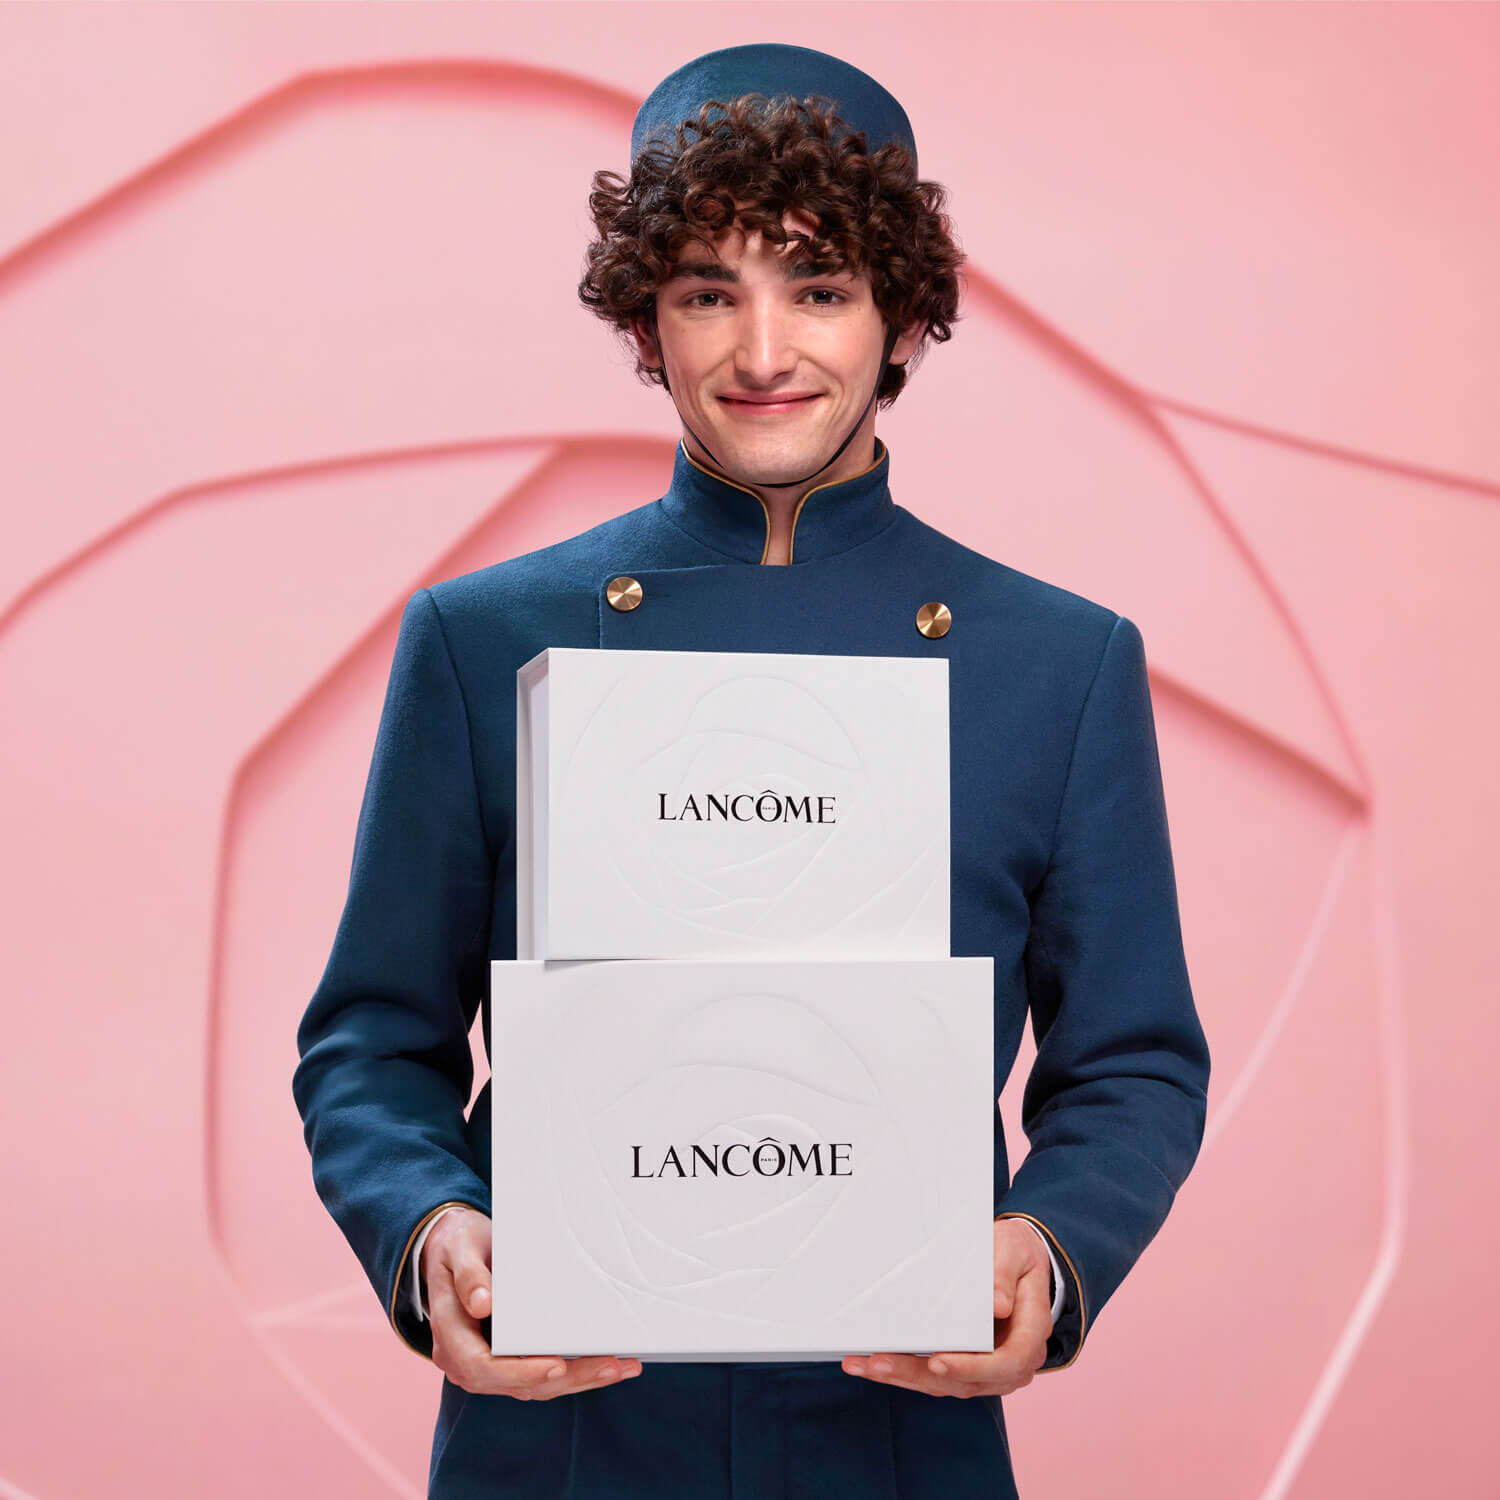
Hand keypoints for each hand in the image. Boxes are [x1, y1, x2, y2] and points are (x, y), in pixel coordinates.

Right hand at [422, 1206, 643, 1398]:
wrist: (452, 1247)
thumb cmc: (457, 1245)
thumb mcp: (458, 1248)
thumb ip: (468, 1275)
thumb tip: (482, 1304)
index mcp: (450, 1336)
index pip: (482, 1367)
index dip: (519, 1371)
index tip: (555, 1366)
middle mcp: (466, 1359)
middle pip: (517, 1383)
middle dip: (567, 1379)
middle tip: (610, 1366)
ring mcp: (488, 1363)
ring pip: (534, 1384)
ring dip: (578, 1379)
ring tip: (620, 1367)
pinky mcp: (508, 1358)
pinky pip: (540, 1373)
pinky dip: (573, 1371)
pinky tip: (605, 1363)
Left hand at [840, 1217, 1052, 1397]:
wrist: (1019, 1261)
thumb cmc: (1017, 1254)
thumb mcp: (1014, 1251)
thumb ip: (1004, 1274)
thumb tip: (998, 1305)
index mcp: (1030, 1334)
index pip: (1007, 1362)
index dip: (973, 1368)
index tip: (939, 1362)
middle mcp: (1013, 1360)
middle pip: (968, 1381)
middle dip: (921, 1374)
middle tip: (881, 1364)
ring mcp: (989, 1368)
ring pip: (947, 1384)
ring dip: (905, 1377)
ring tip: (866, 1365)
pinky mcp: (967, 1364)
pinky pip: (937, 1375)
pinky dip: (906, 1371)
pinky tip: (875, 1364)